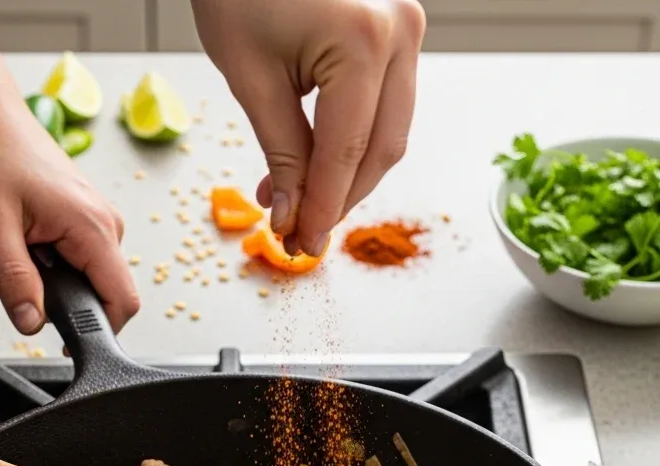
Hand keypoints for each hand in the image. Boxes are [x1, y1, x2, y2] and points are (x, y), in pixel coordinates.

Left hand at [0, 89, 138, 334]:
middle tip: (9, 269)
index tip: (65, 340)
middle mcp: (105, 225)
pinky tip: (16, 237)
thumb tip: (31, 324)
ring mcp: (96, 223)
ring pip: (79, 280)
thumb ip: (14, 281)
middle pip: (97, 295)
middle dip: (52, 298)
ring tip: (7, 244)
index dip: (97, 331)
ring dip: (39, 277)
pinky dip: (38, 259)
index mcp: (94, 227)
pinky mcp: (82, 222)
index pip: (122, 302)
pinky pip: (70, 261)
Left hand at [193, 0, 424, 255]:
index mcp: (363, 42)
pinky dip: (355, 139)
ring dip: (348, 174)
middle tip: (301, 232)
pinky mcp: (399, 27)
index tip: (304, 245)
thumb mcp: (251, 76)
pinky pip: (387, 102)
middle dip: (340, 198)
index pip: (346, 154)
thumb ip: (281, 152)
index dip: (324, 209)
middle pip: (381, 149)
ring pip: (390, 131)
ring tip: (300, 199)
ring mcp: (408, 26)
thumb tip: (294, 214)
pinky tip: (317, 160)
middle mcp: (400, 32)